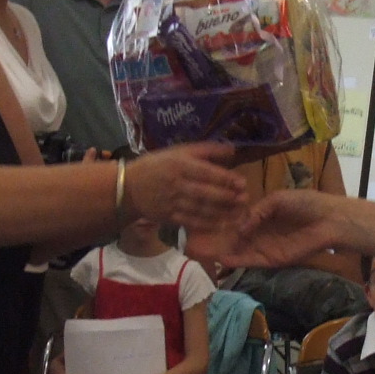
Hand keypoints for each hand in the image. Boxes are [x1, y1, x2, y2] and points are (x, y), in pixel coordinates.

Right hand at [124, 143, 248, 231]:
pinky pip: (191, 222)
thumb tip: (233, 149)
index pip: (207, 173)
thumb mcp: (179, 151)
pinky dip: (208, 224)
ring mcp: (172, 202)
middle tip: (245, 199)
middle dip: (227, 197)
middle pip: (206, 193)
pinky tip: (222, 225)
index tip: (242, 183)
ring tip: (238, 213)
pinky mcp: (169, 217)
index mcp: (180, 165)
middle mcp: (177, 184)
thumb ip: (206, 150)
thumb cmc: (158, 165)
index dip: (226, 179)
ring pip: (201, 209)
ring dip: (222, 212)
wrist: (129, 187)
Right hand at [203, 189, 348, 269]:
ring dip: (221, 252)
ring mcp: (263, 246)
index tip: (198, 222)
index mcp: (259, 214)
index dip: (218, 221)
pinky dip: (237, 261)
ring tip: (200, 254)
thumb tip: (239, 227)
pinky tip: (221, 260)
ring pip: (238, 250)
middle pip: (232, 237)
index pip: (234, 219)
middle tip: (191, 243)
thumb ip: (256, 212)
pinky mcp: (271, 259)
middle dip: (214, 240)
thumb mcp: (277, 199)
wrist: (328, 220)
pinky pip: (251, 261)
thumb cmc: (305, 203)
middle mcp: (258, 231)